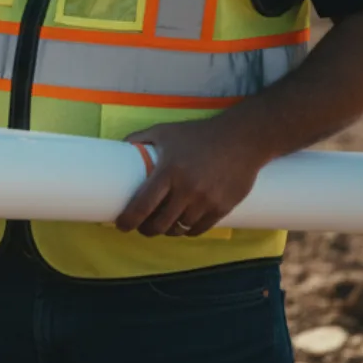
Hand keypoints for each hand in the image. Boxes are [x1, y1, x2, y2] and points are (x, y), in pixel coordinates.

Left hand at [114, 115, 271, 237]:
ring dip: (167, 231)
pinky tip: (182, 226)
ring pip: (179, 229)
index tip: (121, 225)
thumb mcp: (166, 131)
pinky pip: (199, 229)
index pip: (142, 205)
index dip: (128, 220)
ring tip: (162, 225)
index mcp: (168, 171)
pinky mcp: (223, 208)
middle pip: (160, 224)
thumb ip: (141, 138)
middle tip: (141, 227)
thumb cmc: (199, 134)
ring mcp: (206, 201)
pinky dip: (187, 230)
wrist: (241, 139)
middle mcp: (187, 190)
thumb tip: (121, 147)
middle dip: (146, 229)